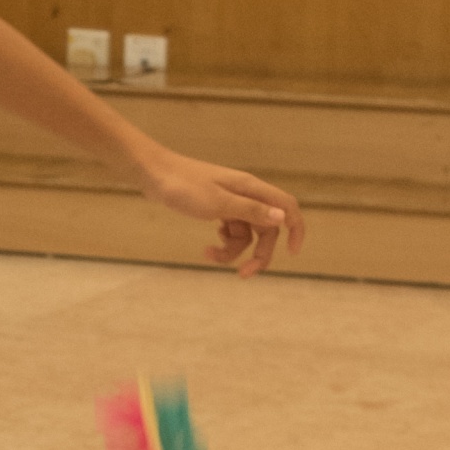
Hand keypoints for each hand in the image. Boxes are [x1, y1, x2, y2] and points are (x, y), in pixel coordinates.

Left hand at [140, 151, 305, 276]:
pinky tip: (208, 245)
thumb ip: (250, 211)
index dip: (296, 229)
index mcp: (252, 189)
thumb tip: (282, 218)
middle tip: (243, 275)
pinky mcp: (216, 208)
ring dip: (231, 250)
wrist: (153, 174)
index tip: (293, 253)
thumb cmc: (184, 186)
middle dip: (258, 254)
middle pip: (266, 230)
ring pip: (245, 234)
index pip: (287, 207)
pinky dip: (222, 242)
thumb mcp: (218, 203)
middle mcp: (246, 195)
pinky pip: (230, 231)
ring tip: (209, 255)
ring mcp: (231, 202)